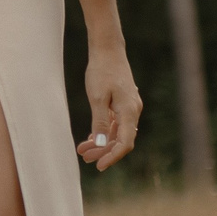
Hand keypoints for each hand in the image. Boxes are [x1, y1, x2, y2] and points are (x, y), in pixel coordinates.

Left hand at [76, 45, 141, 171]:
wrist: (107, 50)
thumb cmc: (102, 71)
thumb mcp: (98, 98)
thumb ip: (101, 122)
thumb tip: (102, 144)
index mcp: (130, 111)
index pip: (125, 143)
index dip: (112, 157)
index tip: (99, 166)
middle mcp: (133, 111)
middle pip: (121, 140)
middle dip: (103, 151)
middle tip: (84, 157)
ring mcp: (129, 107)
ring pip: (117, 132)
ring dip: (102, 142)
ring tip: (83, 150)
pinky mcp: (122, 103)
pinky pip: (116, 123)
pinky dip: (104, 131)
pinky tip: (91, 137)